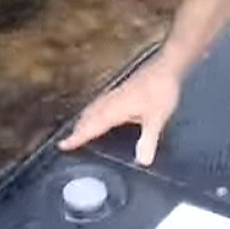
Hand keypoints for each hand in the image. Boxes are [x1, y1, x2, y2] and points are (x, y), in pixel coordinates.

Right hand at [58, 59, 181, 164]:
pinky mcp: (122, 89)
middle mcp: (111, 101)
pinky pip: (100, 102)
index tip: (62, 145)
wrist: (167, 66)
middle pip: (88, 117)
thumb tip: (143, 162)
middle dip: (77, 130)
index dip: (77, 137)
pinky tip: (100, 112)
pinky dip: (93, 111)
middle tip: (67, 142)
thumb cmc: (161, 91)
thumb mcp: (157, 119)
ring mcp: (115, 93)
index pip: (91, 126)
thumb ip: (148, 140)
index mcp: (115, 109)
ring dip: (83, 119)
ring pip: (93, 108)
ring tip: (78, 129)